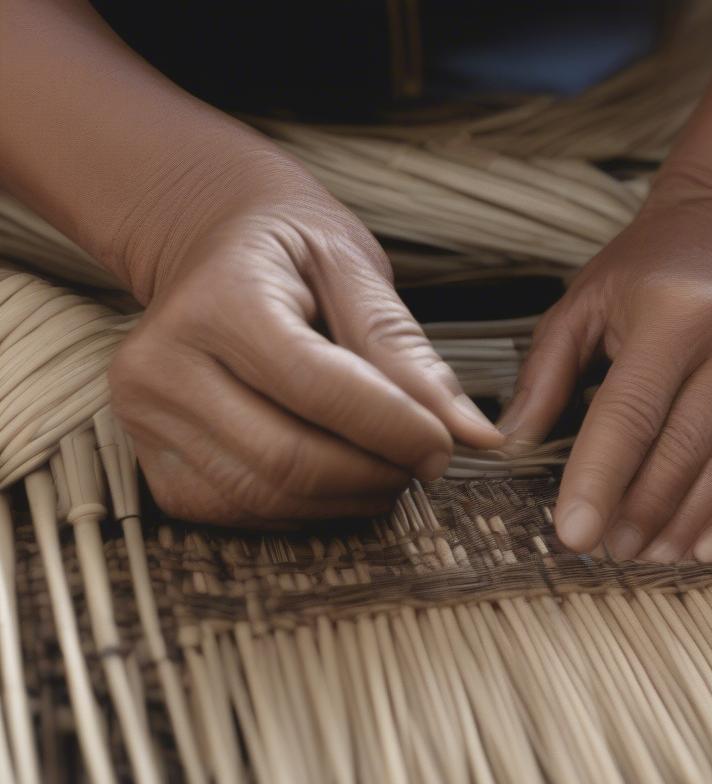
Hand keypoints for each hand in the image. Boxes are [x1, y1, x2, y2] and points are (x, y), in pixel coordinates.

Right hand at [108, 176, 501, 526]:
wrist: (212, 251)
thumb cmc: (292, 256)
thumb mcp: (355, 274)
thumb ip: (410, 356)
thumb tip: (475, 436)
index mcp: (219, 302)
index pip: (318, 389)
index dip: (396, 430)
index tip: (446, 446)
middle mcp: (163, 365)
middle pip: (290, 461)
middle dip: (376, 475)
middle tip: (422, 464)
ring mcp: (146, 421)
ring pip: (268, 499)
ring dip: (348, 499)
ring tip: (386, 469)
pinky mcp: (154, 465)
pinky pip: (244, 514)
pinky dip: (308, 510)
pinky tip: (337, 478)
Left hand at [499, 192, 711, 561]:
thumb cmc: (657, 265)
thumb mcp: (588, 299)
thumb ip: (546, 370)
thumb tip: (511, 442)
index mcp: (673, 311)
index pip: (628, 416)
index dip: (598, 481)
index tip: (574, 536)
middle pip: (680, 452)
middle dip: (639, 513)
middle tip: (612, 551)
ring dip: (686, 524)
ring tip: (651, 555)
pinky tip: (711, 547)